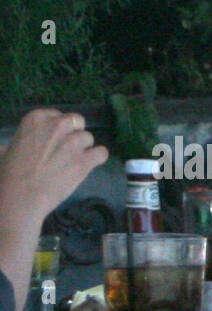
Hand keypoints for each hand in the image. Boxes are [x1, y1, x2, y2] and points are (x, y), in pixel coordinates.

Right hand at [0, 108, 106, 226]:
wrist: (21, 195)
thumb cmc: (9, 173)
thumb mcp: (9, 147)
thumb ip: (23, 140)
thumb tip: (19, 145)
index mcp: (36, 118)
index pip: (59, 115)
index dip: (61, 128)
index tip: (56, 139)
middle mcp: (57, 125)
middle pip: (77, 122)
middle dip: (74, 133)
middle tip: (67, 149)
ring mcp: (73, 142)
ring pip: (89, 137)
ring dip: (84, 148)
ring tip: (73, 161)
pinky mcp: (85, 160)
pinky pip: (102, 152)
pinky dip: (98, 158)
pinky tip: (89, 164)